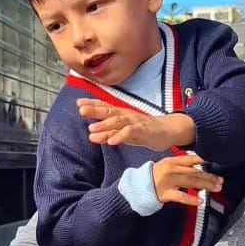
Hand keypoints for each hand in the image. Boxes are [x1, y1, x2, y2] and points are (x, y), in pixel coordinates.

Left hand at [76, 101, 194, 151]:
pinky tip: (111, 142)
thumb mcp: (122, 132)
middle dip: (95, 110)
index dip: (92, 104)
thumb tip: (90, 135)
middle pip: (109, 111)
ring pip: (118, 122)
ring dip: (105, 125)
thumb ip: (107, 133)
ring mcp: (134, 122)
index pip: (105, 107)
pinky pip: (130, 133)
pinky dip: (120, 136)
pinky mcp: (143, 131)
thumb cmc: (142, 131)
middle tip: (81, 110)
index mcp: (121, 114)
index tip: (78, 103)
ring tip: (92, 129)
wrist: (166, 131)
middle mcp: (126, 115)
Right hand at [153, 152, 223, 207]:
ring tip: (216, 188)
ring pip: (191, 182)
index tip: (216, 162)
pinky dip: (191, 199)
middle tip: (220, 180)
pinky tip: (200, 201)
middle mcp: (172, 170)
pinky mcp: (165, 194)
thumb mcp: (166, 165)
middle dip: (209, 176)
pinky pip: (180, 197)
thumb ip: (181, 165)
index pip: (191, 159)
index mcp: (173, 161)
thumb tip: (198, 166)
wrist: (138, 187)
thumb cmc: (154, 176)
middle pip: (194, 172)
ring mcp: (168, 182)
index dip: (205, 160)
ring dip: (205, 185)